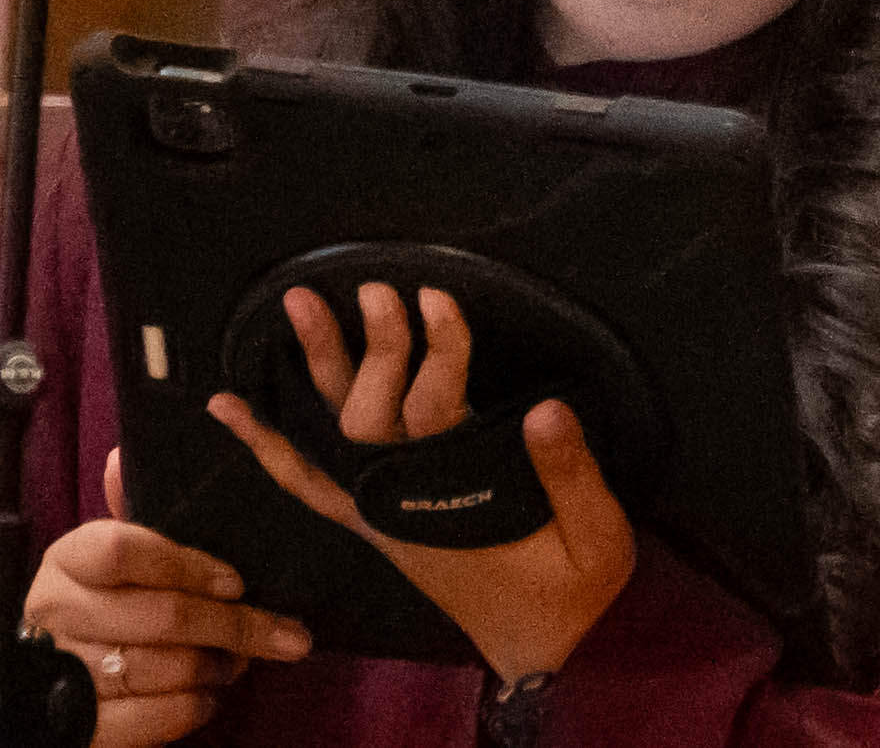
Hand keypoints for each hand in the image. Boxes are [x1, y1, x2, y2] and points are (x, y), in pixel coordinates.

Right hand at [24, 450, 310, 746]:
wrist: (76, 679)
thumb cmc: (126, 597)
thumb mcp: (141, 545)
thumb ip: (166, 495)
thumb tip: (198, 418)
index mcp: (70, 559)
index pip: (124, 551)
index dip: (188, 566)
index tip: (238, 581)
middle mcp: (55, 612)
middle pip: (162, 616)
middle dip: (236, 627)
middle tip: (286, 635)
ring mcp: (61, 672)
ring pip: (164, 669)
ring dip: (219, 667)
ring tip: (238, 660)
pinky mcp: (79, 727)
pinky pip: (155, 718)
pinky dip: (195, 707)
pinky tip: (206, 693)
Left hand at [212, 284, 634, 687]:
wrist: (534, 645)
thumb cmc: (570, 589)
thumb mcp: (596, 538)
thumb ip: (571, 475)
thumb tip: (547, 407)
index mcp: (456, 499)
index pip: (436, 412)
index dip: (438, 351)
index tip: (440, 300)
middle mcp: (400, 501)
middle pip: (369, 415)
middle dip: (372, 347)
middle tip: (375, 288)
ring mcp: (375, 509)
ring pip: (330, 434)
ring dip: (313, 370)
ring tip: (298, 305)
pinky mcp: (368, 517)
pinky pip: (303, 480)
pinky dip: (264, 444)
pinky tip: (229, 407)